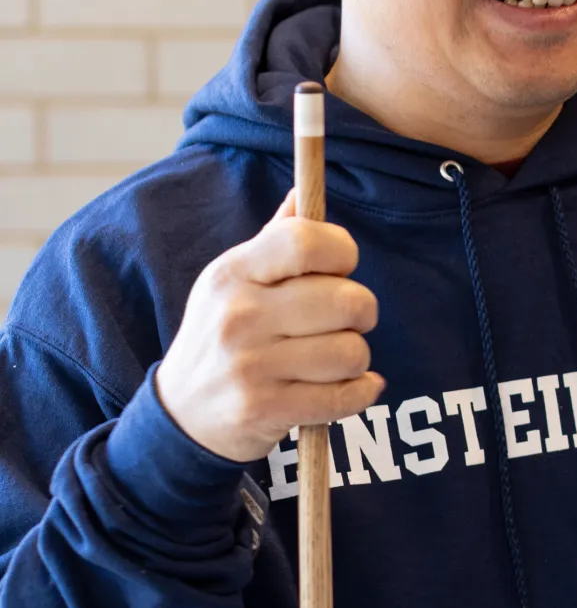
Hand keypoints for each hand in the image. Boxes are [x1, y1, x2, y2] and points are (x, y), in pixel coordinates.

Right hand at [155, 191, 383, 463]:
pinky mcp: (267, 411)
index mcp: (234, 273)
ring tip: (334, 358)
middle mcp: (239, 317)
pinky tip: (352, 385)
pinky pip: (347, 396)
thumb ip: (276, 240)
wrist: (183, 413)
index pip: (306, 241)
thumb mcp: (235, 280)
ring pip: (352, 351)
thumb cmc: (224, 333)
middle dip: (362, 311)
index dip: (342, 250)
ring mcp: (251, 367)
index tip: (342, 266)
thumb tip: (304, 193)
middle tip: (348, 320)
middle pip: (347, 300)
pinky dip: (362, 391)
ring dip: (357, 357)